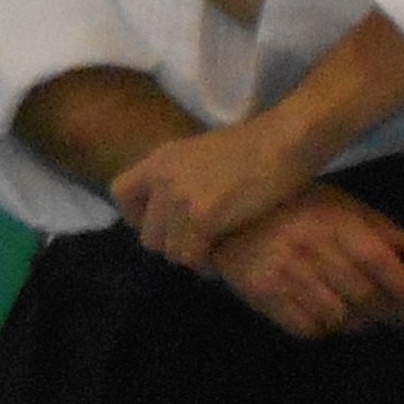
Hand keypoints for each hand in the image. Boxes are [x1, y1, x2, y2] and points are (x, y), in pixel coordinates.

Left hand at [115, 113, 315, 273]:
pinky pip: (191, 256)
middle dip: (173, 243)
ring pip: (169, 251)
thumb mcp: (203, 153)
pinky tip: (223, 253)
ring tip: (214, 247)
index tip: (164, 224)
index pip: (119, 193)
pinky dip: (207, 262)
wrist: (283, 142)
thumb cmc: (256, 146)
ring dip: (191, 254)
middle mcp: (161, 178)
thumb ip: (181, 176)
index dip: (138, 216)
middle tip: (199, 242)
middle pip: (147, 234)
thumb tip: (174, 208)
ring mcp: (179, 198)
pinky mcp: (201, 218)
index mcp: (160, 159)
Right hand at [210, 184, 403, 339]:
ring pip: (336, 315)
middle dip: (386, 311)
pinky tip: (329, 321)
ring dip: (357, 324)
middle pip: (361, 292)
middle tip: (398, 319)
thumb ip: (374, 225)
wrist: (227, 217)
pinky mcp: (263, 296)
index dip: (402, 285)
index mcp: (332, 221)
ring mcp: (285, 275)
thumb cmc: (291, 206)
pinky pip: (305, 327)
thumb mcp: (334, 203)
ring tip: (364, 322)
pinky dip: (324, 330)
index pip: (376, 259)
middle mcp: (311, 249)